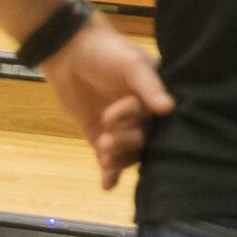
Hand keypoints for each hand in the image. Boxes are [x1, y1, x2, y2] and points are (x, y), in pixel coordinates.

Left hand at [41, 20, 172, 189]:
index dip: (139, 120)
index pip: (159, 119)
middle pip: (143, 138)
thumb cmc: (106, 51)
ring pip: (127, 152)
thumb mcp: (131, 64)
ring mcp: (120, 126)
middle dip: (125, 141)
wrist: (67, 51)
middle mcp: (142, 114)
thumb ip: (149, 86)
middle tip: (106, 139)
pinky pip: (108, 158)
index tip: (117, 113)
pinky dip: (109, 173)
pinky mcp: (99, 135)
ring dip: (118, 158)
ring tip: (104, 158)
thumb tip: (169, 108)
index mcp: (155, 95)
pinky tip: (107, 186)